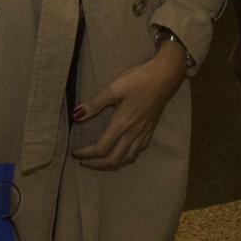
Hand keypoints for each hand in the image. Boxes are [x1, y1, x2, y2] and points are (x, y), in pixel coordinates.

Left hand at [70, 45, 186, 170]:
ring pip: (128, 158)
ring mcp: (144, 132)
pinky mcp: (151, 128)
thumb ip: (95, 103)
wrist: (165, 76)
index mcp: (122, 124)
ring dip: (112, 163)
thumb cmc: (139, 79)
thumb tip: (76, 115)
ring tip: (101, 161)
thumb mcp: (114, 88)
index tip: (75, 153)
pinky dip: (128, 156)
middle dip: (97, 164)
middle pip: (114, 159)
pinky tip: (124, 151)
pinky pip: (139, 150)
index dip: (87, 154)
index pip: (101, 148)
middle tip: (84, 162)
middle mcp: (133, 133)